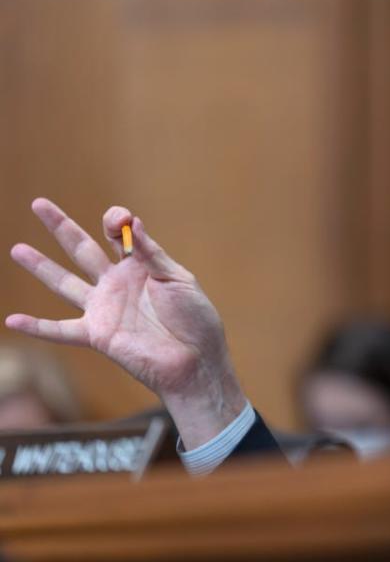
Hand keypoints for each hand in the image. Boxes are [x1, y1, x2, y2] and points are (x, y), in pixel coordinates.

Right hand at [5, 198, 245, 448]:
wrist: (196, 360)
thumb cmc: (196, 318)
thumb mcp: (178, 278)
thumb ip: (151, 253)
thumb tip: (132, 221)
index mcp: (140, 266)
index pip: (118, 234)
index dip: (115, 221)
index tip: (120, 221)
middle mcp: (117, 284)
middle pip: (82, 249)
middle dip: (61, 226)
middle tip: (38, 203)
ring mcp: (104, 308)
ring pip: (64, 283)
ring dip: (41, 266)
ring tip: (17, 249)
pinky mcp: (98, 335)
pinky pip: (61, 330)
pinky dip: (37, 327)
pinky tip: (13, 320)